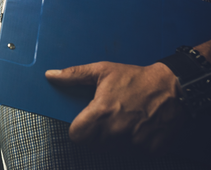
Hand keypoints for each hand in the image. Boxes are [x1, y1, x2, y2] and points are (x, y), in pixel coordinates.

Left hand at [46, 61, 184, 154]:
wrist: (174, 87)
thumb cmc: (135, 78)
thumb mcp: (102, 71)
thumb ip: (74, 75)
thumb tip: (50, 75)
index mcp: (101, 113)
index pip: (76, 136)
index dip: (78, 129)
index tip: (84, 122)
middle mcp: (117, 131)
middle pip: (93, 144)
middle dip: (95, 134)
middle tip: (105, 119)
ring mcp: (134, 142)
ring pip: (112, 150)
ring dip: (113, 140)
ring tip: (122, 121)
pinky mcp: (150, 150)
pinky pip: (133, 153)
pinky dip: (133, 144)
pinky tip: (137, 127)